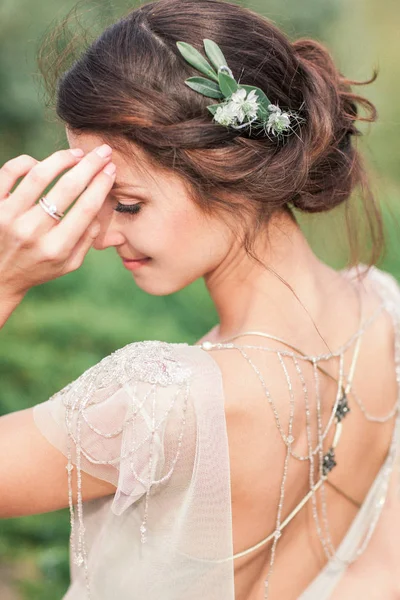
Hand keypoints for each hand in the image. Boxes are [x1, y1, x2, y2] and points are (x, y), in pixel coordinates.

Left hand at [0, 144, 115, 303]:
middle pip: (68, 188)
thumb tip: (99, 207)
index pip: (86, 208)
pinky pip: (10, 172)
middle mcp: (32, 232)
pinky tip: (40, 163)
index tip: (111, 170)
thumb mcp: (69, 263)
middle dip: (90, 165)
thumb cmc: (39, 267)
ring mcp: (9, 217)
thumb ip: (88, 239)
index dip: (101, 184)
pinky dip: (27, 162)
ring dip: (62, 159)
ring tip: (76, 154)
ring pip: (39, 174)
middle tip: (103, 151)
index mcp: (56, 248)